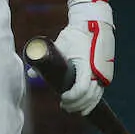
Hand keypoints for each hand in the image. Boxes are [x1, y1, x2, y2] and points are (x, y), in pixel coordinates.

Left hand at [54, 0, 114, 114]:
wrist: (92, 24)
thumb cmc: (74, 35)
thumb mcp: (59, 45)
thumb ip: (44, 58)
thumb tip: (30, 74)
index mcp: (87, 65)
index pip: (81, 89)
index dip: (72, 97)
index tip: (62, 98)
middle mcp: (98, 72)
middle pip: (89, 97)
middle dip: (76, 104)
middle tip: (64, 106)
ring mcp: (103, 73)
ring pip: (96, 96)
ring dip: (84, 105)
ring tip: (72, 109)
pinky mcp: (104, 73)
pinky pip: (99, 91)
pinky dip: (92, 101)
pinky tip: (85, 108)